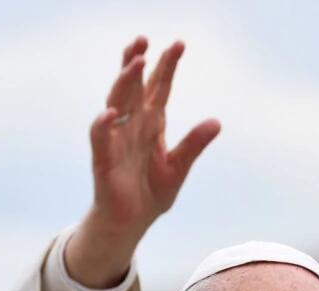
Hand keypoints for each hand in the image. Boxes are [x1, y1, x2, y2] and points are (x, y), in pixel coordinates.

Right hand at [67, 36, 221, 287]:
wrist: (131, 224)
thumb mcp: (179, 167)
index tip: (178, 44)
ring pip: (116, 104)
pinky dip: (103, 125)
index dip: (166, 67)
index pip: (158, 89)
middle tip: (144, 39)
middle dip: (137, 63)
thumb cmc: (151, 193)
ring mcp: (116, 141)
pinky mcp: (104, 161)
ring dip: (124, 83)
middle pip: (133, 88)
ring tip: (135, 62)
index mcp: (151, 125)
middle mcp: (131, 127)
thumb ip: (194, 144)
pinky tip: (110, 112)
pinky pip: (101, 139)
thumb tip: (216, 121)